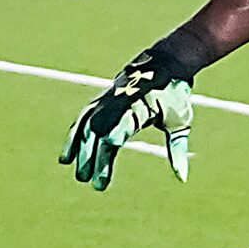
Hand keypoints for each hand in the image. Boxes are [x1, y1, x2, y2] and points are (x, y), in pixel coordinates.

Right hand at [61, 50, 194, 189]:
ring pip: (87, 127)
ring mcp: (106, 101)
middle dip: (96, 159)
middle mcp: (118, 103)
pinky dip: (73, 138)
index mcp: (139, 106)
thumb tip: (182, 178)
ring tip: (80, 177)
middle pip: (100, 132)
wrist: (163, 63)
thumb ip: (177, 150)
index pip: (121, 127)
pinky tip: (66, 158)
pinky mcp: (101, 101)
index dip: (112, 141)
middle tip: (96, 185)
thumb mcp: (180, 121)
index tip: (108, 156)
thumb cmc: (174, 94)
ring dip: (81, 152)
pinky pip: (82, 120)